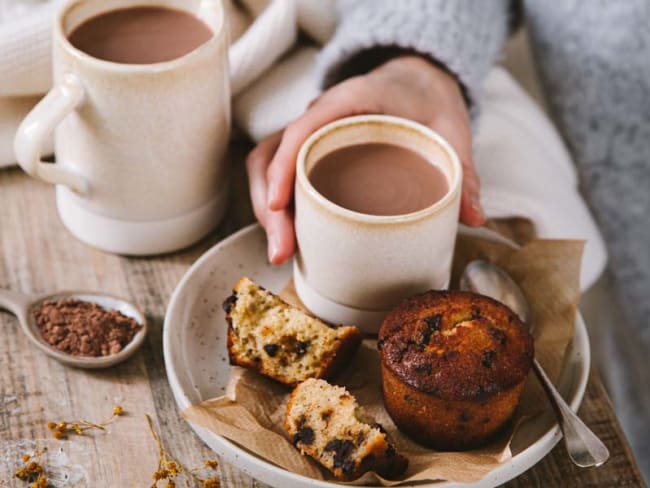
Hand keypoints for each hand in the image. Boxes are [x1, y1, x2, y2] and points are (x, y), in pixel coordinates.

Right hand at [246, 55, 484, 263]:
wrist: (417, 82)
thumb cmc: (428, 102)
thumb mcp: (450, 131)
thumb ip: (463, 171)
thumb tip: (474, 219)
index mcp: (350, 100)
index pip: (303, 128)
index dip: (285, 166)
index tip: (279, 205)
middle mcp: (321, 116)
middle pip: (272, 154)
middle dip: (270, 205)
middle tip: (282, 251)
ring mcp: (311, 135)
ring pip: (267, 166)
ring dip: (267, 210)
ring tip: (281, 252)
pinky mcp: (311, 152)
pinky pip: (279, 173)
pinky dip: (277, 206)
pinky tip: (290, 237)